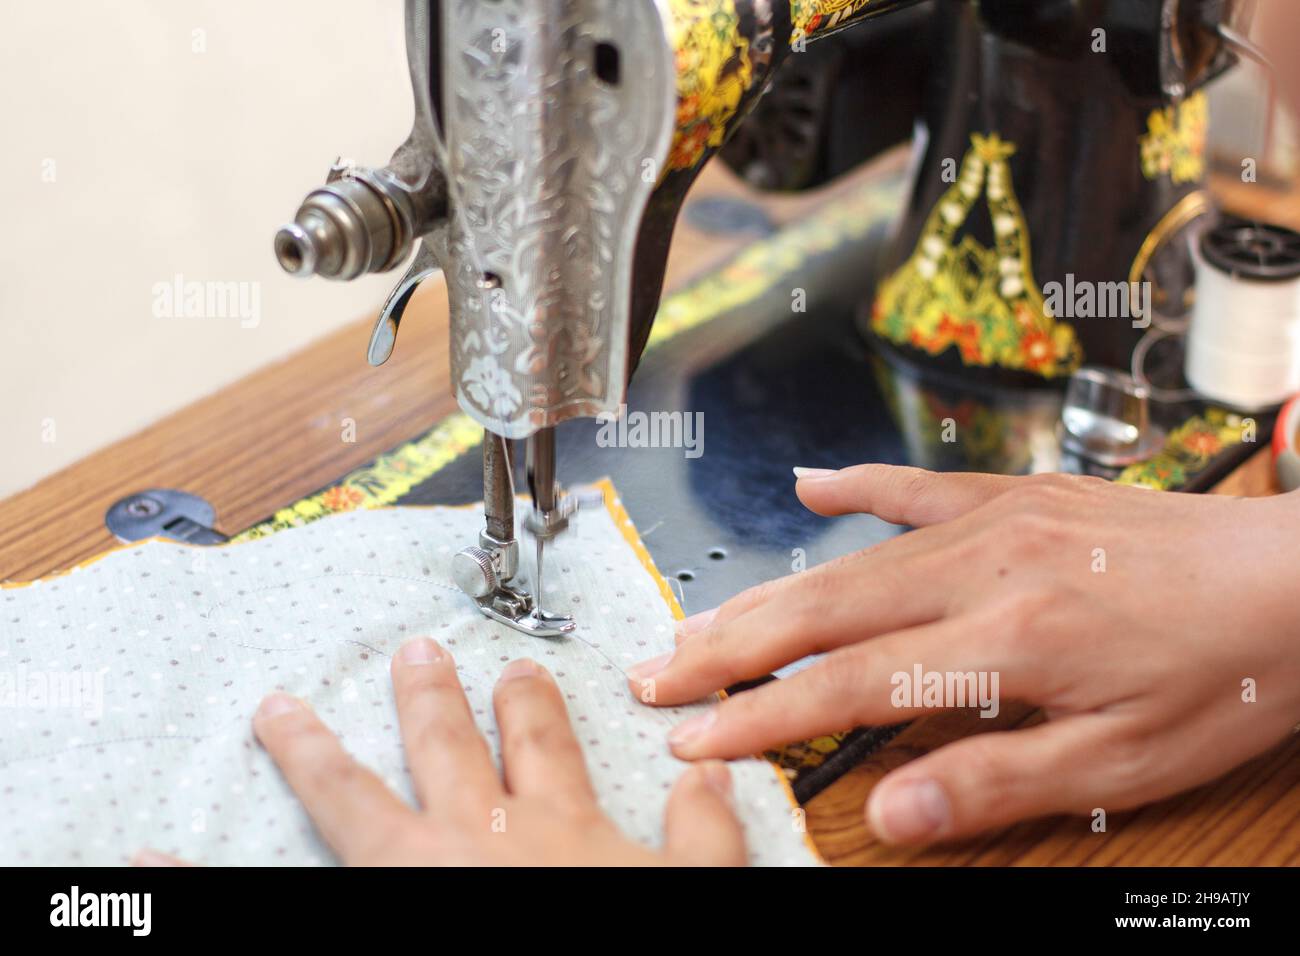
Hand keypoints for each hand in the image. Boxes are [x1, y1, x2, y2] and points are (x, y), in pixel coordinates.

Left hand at [138, 637, 744, 865]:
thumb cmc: (625, 944)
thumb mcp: (687, 892)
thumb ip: (702, 835)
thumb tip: (712, 776)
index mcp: (555, 827)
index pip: (542, 746)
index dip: (532, 705)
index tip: (520, 672)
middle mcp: (476, 834)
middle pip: (446, 747)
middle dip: (431, 696)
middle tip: (415, 654)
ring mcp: (411, 869)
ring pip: (352, 795)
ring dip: (312, 750)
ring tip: (276, 711)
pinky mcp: (365, 902)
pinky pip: (268, 892)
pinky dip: (192, 878)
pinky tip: (144, 857)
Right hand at [628, 465, 1299, 844]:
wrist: (1298, 577)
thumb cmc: (1228, 672)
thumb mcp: (1128, 760)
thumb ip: (1000, 781)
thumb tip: (897, 811)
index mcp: (1010, 637)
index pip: (848, 684)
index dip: (759, 715)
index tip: (693, 736)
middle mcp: (985, 566)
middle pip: (821, 610)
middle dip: (727, 647)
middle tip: (653, 671)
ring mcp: (996, 519)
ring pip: (850, 557)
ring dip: (765, 591)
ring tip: (698, 618)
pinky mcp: (1017, 495)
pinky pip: (918, 487)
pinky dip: (857, 487)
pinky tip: (808, 486)